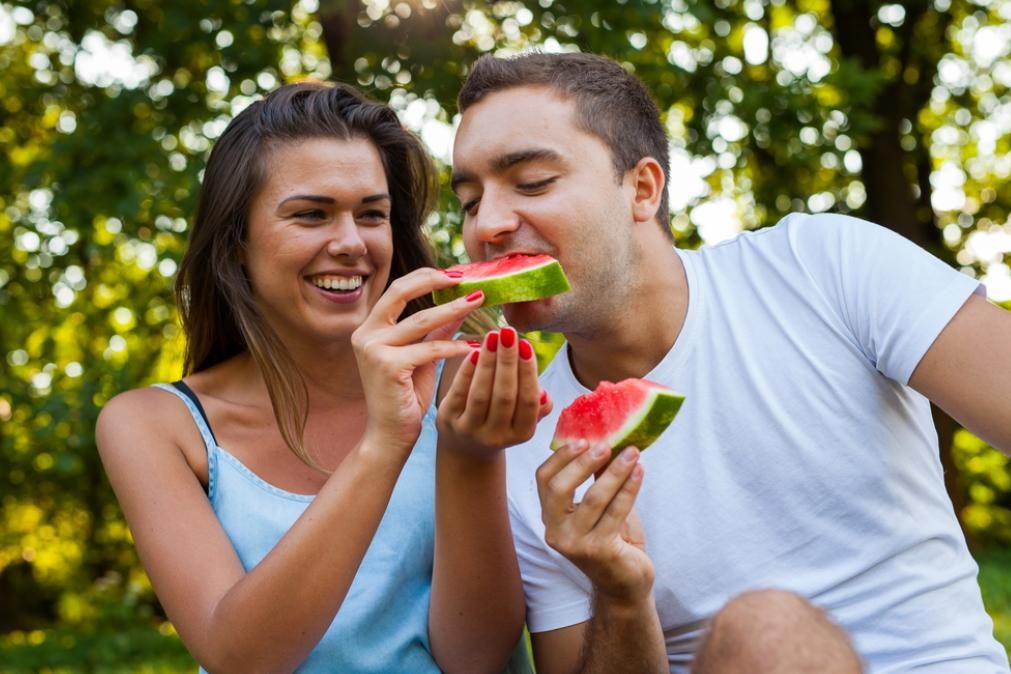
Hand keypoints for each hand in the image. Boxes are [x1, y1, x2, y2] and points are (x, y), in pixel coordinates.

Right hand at [351, 268, 479, 455]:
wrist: (389, 435)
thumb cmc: (404, 397)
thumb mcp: (420, 357)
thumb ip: (435, 330)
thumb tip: (459, 304)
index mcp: (370, 327)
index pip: (397, 289)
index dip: (426, 276)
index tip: (455, 274)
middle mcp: (366, 334)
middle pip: (402, 291)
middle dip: (436, 280)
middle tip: (465, 278)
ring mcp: (373, 349)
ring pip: (421, 320)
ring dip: (454, 309)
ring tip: (479, 301)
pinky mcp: (387, 366)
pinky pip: (429, 349)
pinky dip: (455, 346)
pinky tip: (476, 345)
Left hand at [437, 327, 551, 457]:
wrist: (466, 448)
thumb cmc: (501, 423)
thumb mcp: (522, 421)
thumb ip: (538, 407)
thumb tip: (544, 393)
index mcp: (521, 434)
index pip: (528, 401)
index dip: (528, 372)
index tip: (526, 344)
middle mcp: (496, 436)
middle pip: (504, 396)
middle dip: (507, 361)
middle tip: (509, 331)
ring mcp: (470, 430)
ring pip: (481, 393)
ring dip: (488, 361)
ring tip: (493, 335)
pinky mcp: (448, 421)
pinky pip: (459, 392)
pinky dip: (467, 370)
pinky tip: (474, 350)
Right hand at [536, 442, 654, 604]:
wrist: (624, 584)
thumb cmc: (612, 540)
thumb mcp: (599, 507)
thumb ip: (597, 478)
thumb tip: (605, 440)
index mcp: (551, 516)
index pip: (543, 479)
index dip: (561, 456)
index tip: (583, 439)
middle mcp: (556, 531)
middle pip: (558, 488)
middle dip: (583, 462)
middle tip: (606, 444)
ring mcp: (576, 543)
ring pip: (593, 498)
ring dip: (615, 471)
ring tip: (632, 453)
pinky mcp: (600, 550)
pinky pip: (616, 511)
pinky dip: (629, 488)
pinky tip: (640, 472)